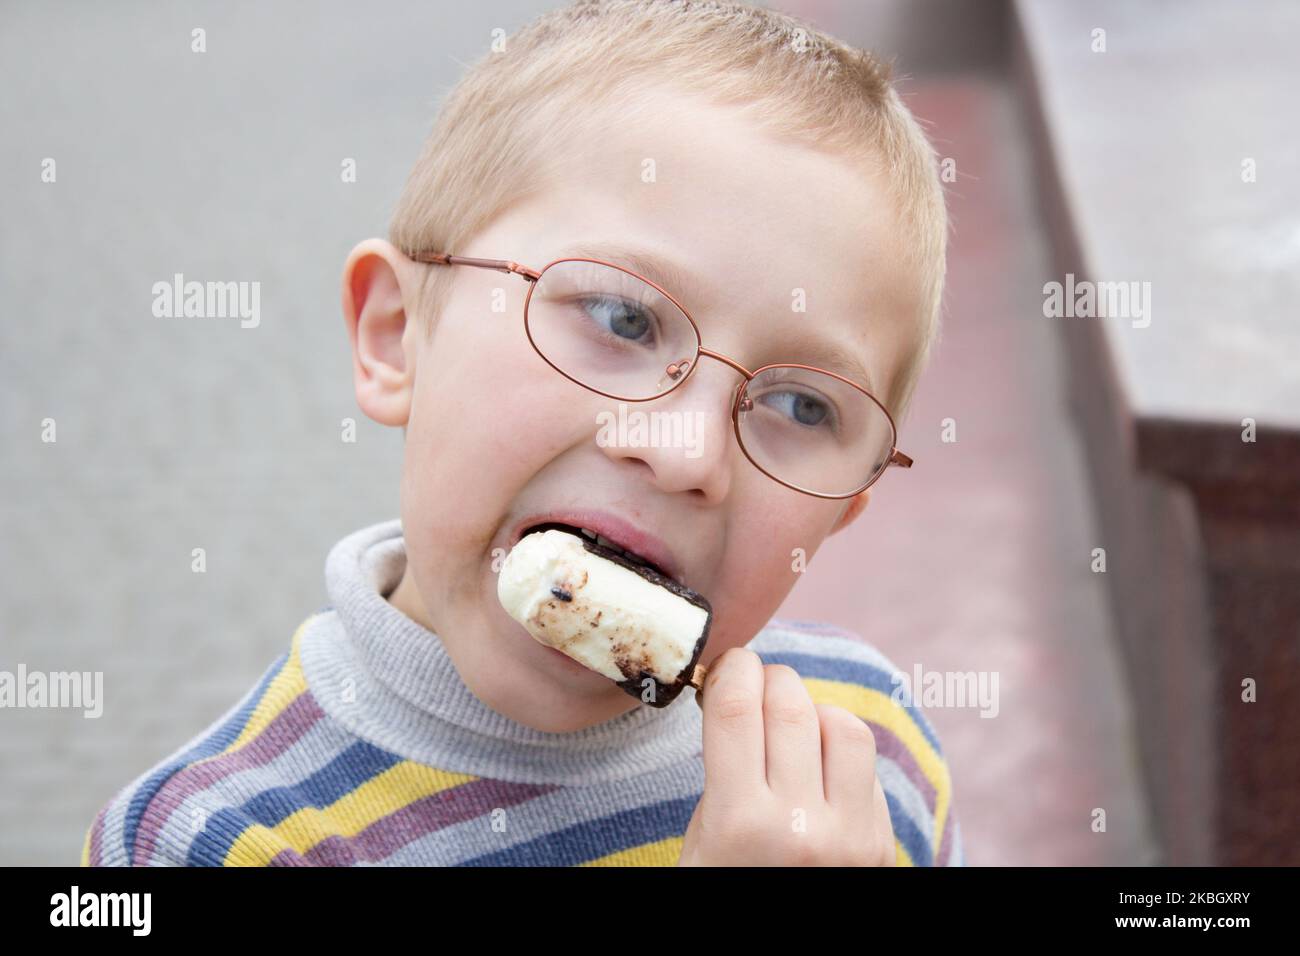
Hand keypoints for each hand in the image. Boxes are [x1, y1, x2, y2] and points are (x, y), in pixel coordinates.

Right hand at [678, 647, 894, 865]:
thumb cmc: (726, 885)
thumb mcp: (702, 839)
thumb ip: (724, 769)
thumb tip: (738, 690)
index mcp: (739, 823)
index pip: (735, 706)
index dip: (731, 669)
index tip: (728, 666)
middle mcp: (800, 826)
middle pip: (790, 705)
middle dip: (771, 679)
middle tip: (757, 684)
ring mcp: (850, 837)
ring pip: (843, 726)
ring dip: (814, 712)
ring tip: (794, 726)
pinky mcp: (881, 845)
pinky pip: (867, 767)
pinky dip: (841, 750)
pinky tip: (820, 765)